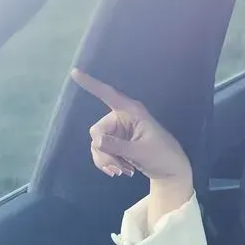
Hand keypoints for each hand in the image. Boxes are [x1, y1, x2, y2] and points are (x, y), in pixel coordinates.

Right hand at [71, 68, 191, 184]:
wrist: (170, 171)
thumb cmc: (162, 155)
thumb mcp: (141, 151)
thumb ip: (118, 146)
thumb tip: (97, 141)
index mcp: (132, 111)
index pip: (108, 95)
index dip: (91, 84)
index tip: (74, 72)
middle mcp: (122, 118)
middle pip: (97, 131)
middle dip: (104, 152)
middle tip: (117, 169)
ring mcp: (118, 131)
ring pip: (97, 144)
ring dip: (107, 160)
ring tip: (123, 172)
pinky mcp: (116, 143)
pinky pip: (101, 151)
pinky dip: (108, 163)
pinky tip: (121, 172)